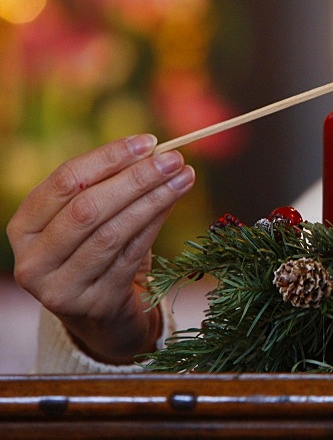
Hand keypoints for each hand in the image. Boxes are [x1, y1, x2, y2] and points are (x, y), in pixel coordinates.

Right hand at [7, 134, 194, 364]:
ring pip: (112, 233)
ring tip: (184, 177)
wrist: (101, 317)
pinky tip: (173, 204)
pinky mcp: (94, 304)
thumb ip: (107, 187)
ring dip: (153, 200)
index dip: (108, 158)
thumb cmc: (95, 255)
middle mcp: (33, 260)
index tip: (148, 142)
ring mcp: (60, 288)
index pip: (65, 182)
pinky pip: (131, 256)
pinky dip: (155, 225)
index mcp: (23, 228)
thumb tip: (152, 152)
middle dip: (135, 179)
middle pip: (87, 208)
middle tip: (173, 159)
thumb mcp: (88, 221)